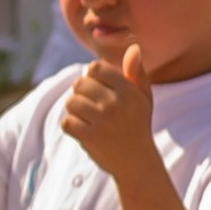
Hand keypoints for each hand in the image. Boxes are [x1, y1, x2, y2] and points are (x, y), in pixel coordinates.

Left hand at [61, 43, 156, 183]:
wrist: (137, 162)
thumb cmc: (137, 125)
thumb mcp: (143, 98)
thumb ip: (136, 73)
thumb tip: (133, 47)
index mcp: (128, 90)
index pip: (95, 68)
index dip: (92, 77)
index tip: (99, 89)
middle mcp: (116, 103)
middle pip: (80, 83)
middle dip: (82, 93)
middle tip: (93, 106)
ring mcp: (102, 120)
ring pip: (71, 102)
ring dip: (76, 110)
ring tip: (89, 118)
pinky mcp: (90, 137)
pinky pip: (67, 122)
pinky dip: (72, 126)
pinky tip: (85, 131)